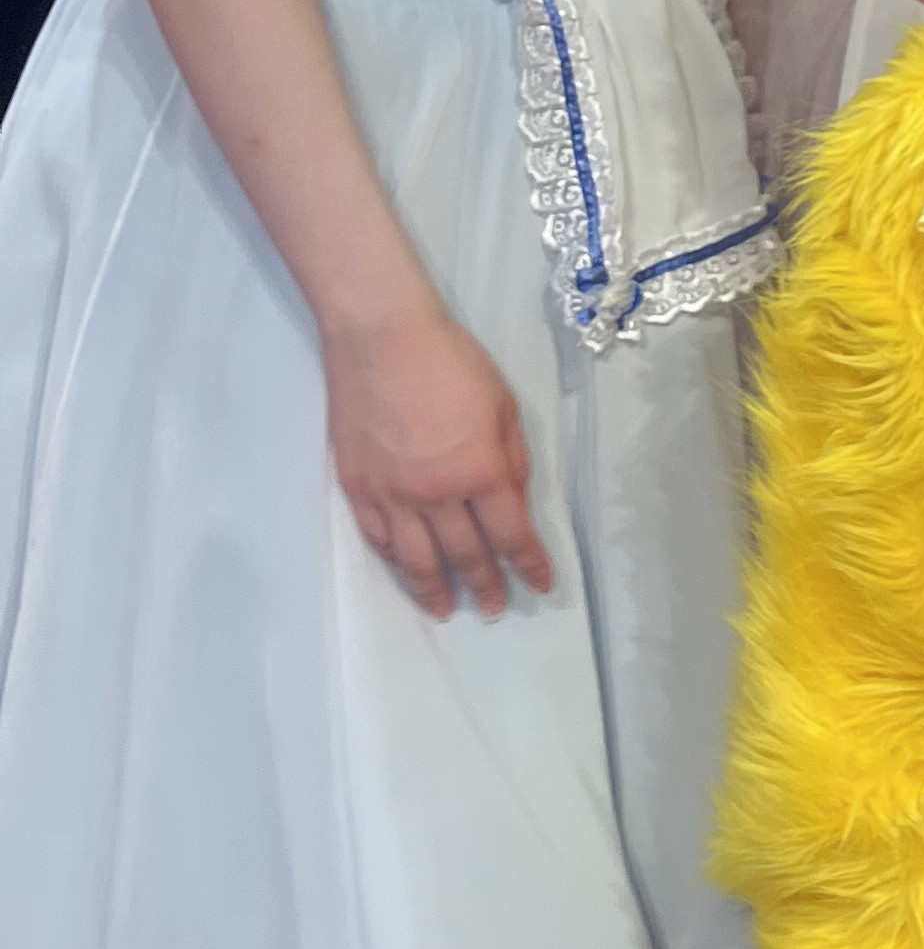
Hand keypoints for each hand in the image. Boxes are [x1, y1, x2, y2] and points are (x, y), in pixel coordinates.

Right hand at [323, 305, 555, 621]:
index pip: (511, 535)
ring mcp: (391, 495)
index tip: (541, 585)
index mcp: (481, 472)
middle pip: (465, 554)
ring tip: (445, 609)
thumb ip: (512, 461)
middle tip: (493, 607)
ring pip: (415, 559)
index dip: (528, 565)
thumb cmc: (452, 363)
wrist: (381, 338)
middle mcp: (436, 494)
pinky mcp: (357, 487)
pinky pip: (377, 538)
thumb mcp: (504, 407)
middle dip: (484, 584)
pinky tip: (404, 570)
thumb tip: (513, 501)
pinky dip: (394, 561)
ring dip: (433, 589)